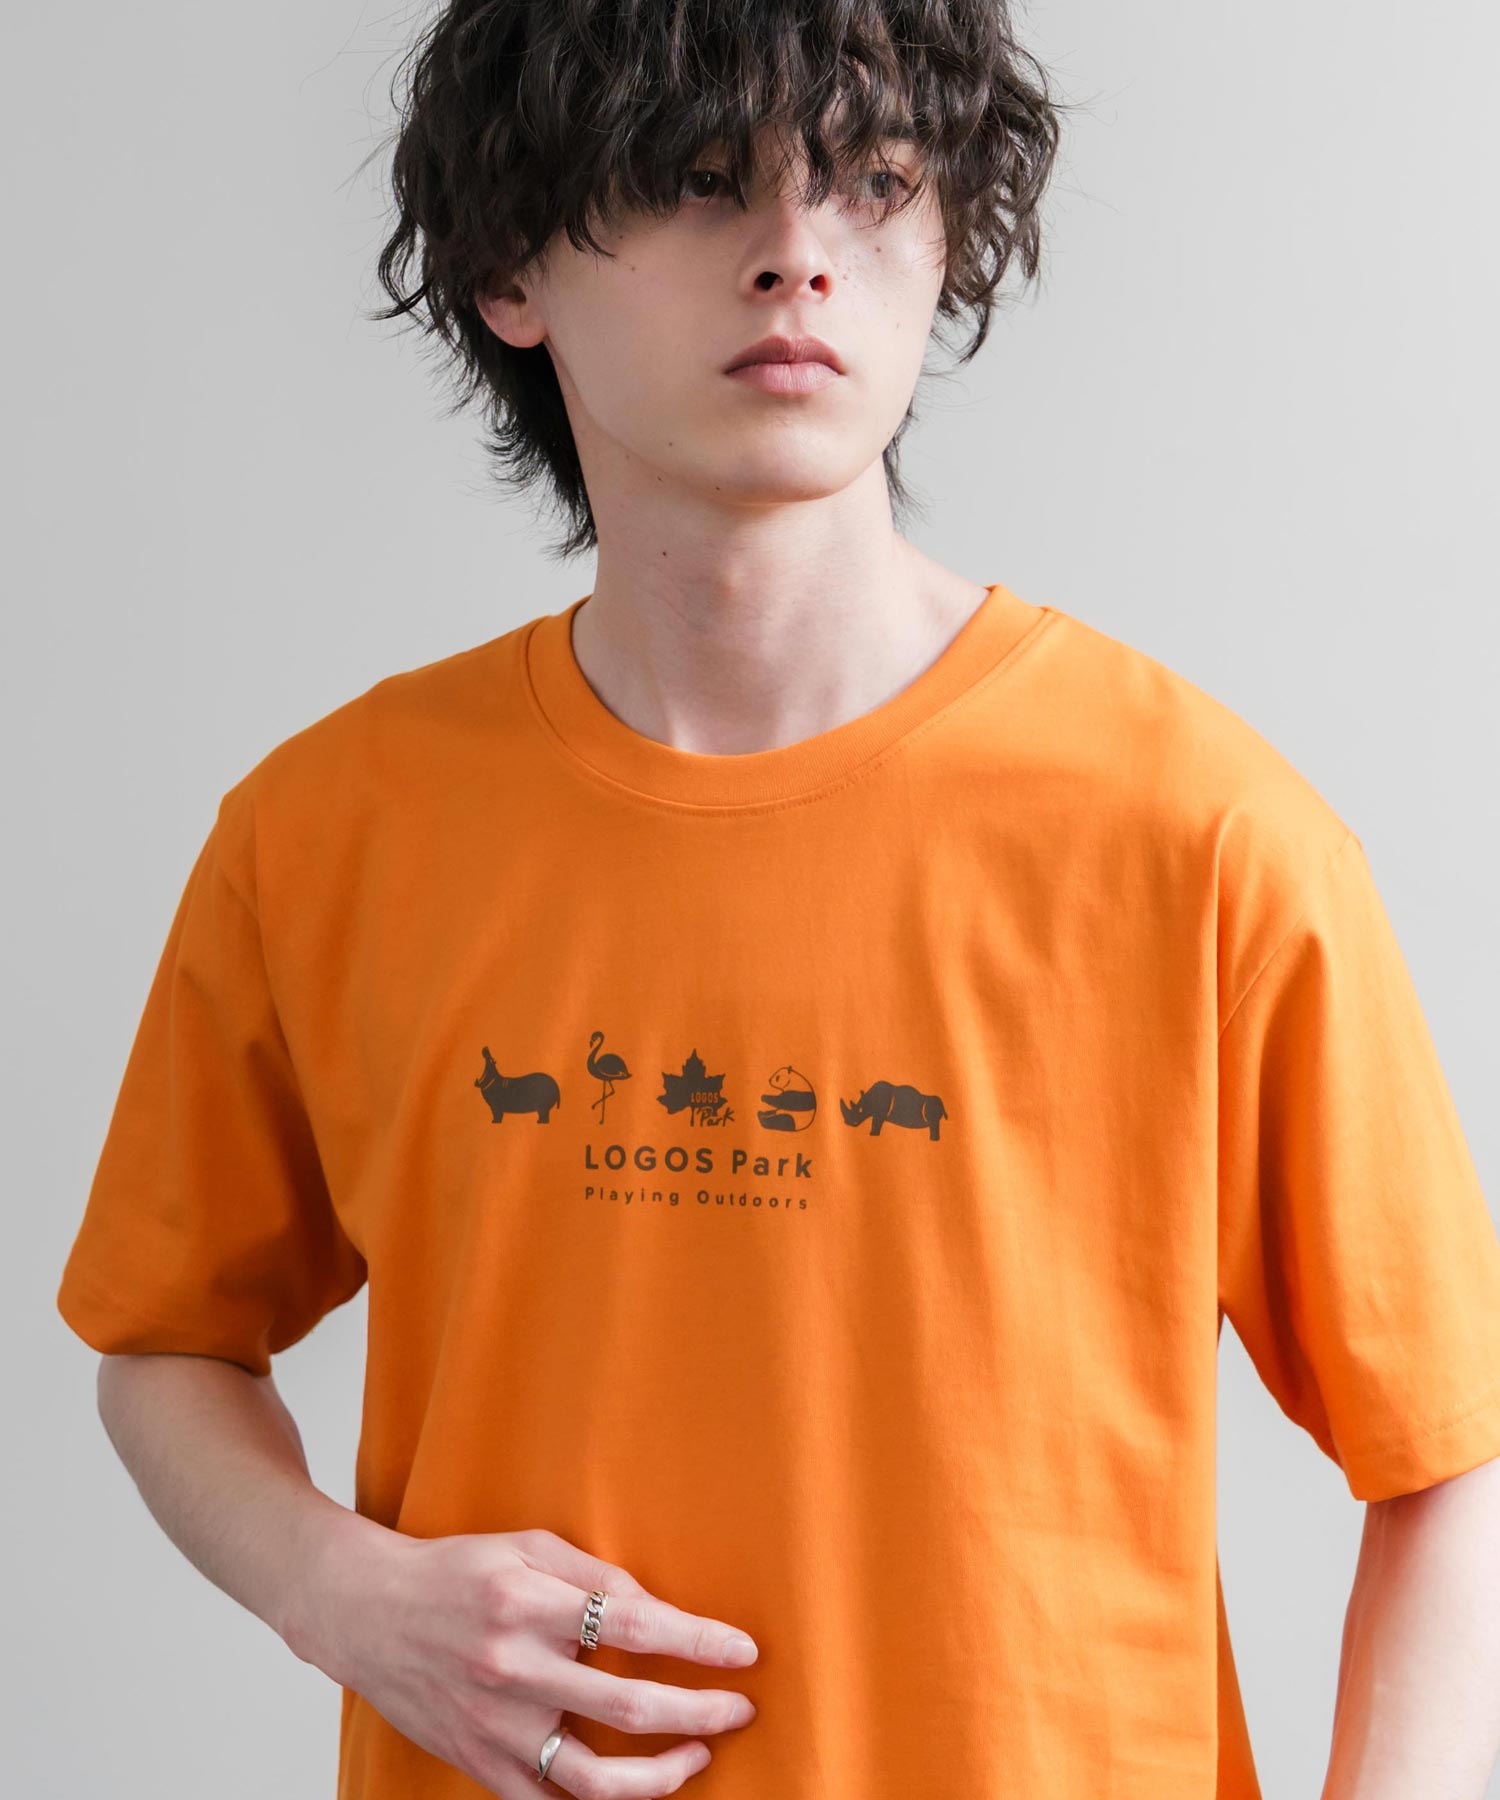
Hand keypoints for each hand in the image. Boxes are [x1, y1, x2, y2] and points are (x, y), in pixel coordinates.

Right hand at [287, 1520, 758, 1796]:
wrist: (366, 1612)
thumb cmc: (455, 1570)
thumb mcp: (527, 1546)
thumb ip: (595, 1576)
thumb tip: (659, 1610)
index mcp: (528, 1600)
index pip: (635, 1624)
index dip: (698, 1641)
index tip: (743, 1651)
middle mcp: (512, 1668)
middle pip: (627, 1705)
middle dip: (700, 1710)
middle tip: (740, 1707)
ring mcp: (493, 1725)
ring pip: (594, 1779)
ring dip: (661, 1775)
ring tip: (698, 1755)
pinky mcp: (477, 1763)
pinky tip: (634, 1784)